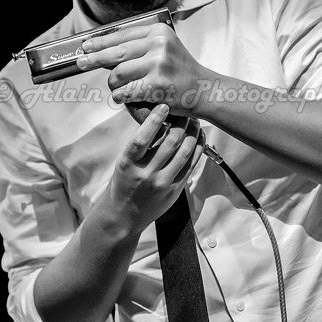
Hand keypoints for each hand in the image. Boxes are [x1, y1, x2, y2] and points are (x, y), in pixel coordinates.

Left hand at [76, 23, 208, 115]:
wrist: (203, 89)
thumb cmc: (179, 70)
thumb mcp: (163, 48)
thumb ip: (138, 47)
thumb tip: (102, 51)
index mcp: (159, 32)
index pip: (122, 35)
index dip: (100, 41)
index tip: (86, 45)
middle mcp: (158, 45)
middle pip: (116, 52)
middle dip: (94, 59)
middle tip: (81, 62)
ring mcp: (158, 65)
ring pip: (118, 74)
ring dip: (112, 83)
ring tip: (117, 87)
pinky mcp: (156, 85)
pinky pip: (125, 91)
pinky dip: (120, 96)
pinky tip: (122, 96)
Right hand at [107, 104, 204, 231]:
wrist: (125, 215)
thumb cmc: (123, 183)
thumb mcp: (124, 162)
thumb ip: (140, 145)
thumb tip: (159, 118)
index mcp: (128, 164)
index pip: (142, 138)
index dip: (154, 120)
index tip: (164, 106)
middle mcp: (146, 174)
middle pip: (170, 142)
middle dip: (181, 122)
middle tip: (185, 110)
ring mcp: (163, 183)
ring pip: (185, 152)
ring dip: (192, 133)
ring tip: (193, 121)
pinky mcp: (175, 190)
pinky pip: (191, 165)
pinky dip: (197, 148)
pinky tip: (198, 137)